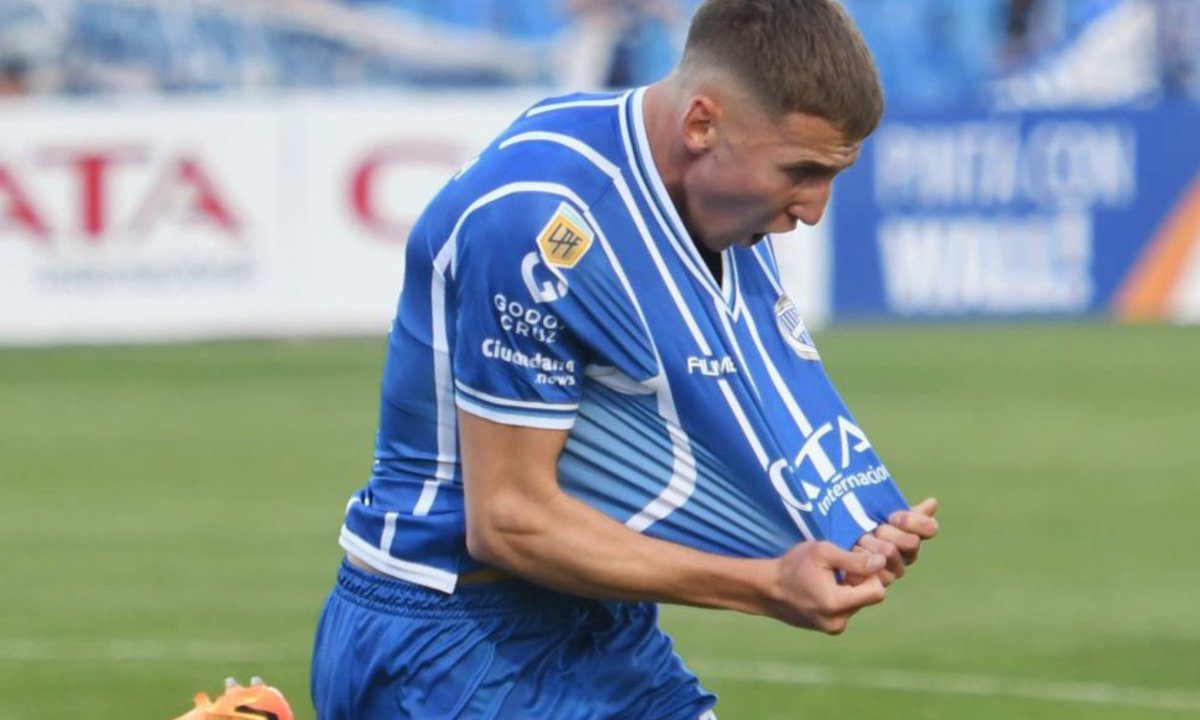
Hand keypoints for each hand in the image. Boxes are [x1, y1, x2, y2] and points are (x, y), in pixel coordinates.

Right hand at [766, 541, 887, 633]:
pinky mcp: (828, 629)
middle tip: (837, 570)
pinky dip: (841, 598)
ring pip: (858, 604)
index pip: (878, 591)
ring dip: (850, 590)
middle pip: (869, 598)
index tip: (850, 564)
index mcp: (837, 604)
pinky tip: (823, 589)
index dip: (869, 574)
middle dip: (860, 581)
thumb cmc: (794, 566)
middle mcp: (838, 622)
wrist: (767, 588)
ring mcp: (833, 628)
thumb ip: (854, 559)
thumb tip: (883, 562)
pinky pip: (847, 611)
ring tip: (828, 579)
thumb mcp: (823, 553)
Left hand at [847, 497, 938, 586]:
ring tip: (857, 537)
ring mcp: (890, 572)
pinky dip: (860, 557)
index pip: (929, 528)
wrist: (829, 548)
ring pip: (891, 552)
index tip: (894, 516)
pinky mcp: (871, 583)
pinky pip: (874, 570)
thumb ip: (906, 512)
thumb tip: (933, 502)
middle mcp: (905, 557)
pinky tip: (851, 550)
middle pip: (910, 541)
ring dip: (872, 542)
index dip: (913, 520)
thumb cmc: (857, 528)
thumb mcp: (879, 515)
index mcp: (912, 537)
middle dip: (889, 532)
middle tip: (872, 528)